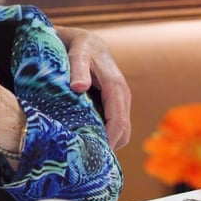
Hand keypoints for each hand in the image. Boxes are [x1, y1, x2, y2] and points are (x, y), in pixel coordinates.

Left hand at [57, 25, 131, 149]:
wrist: (85, 40)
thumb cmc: (79, 45)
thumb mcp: (77, 52)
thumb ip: (78, 68)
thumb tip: (78, 87)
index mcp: (115, 85)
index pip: (118, 120)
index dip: (108, 139)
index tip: (95, 154)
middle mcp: (122, 94)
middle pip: (123, 130)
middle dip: (110, 146)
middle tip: (89, 161)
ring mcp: (120, 99)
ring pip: (122, 129)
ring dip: (109, 142)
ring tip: (89, 154)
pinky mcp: (114, 102)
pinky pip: (116, 124)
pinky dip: (108, 135)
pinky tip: (91, 141)